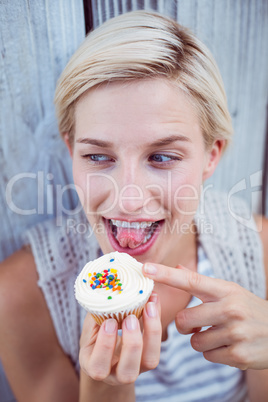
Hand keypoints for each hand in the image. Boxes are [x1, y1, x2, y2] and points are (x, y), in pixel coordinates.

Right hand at [79, 292, 161, 385]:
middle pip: (128, 373)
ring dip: (151, 333)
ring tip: (148, 308)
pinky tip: (153, 303)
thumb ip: (96, 316)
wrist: (110, 349)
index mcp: (95, 368)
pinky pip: (158, 345)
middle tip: (130, 318)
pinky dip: (157, 322)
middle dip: (132, 344)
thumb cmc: (96, 335)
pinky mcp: (150, 358)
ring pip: (149, 361)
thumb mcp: (91, 328)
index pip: (98, 368)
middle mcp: (117, 375)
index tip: (109, 322)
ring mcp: (137, 368)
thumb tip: (106, 289)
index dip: (105, 346)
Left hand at [142, 263, 267, 369]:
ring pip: (194, 341)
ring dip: (201, 340)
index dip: (166, 274)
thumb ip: (202, 283)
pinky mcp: (238, 354)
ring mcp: (235, 332)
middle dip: (185, 325)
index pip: (190, 280)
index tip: (145, 268)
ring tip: (220, 335)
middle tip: (199, 323)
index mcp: (225, 290)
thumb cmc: (249, 310)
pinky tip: (229, 346)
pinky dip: (214, 353)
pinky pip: (207, 356)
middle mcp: (230, 308)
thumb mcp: (230, 291)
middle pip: (183, 319)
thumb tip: (177, 266)